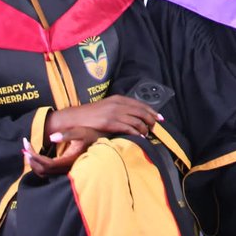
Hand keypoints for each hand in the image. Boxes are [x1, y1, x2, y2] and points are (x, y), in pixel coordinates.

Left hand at [22, 127, 98, 176]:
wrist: (101, 142)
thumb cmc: (91, 136)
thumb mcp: (81, 132)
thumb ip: (67, 134)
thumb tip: (52, 137)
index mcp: (69, 160)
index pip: (47, 163)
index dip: (35, 156)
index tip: (27, 145)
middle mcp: (66, 168)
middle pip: (42, 170)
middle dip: (31, 158)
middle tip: (25, 145)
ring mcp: (65, 169)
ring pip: (43, 172)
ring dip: (33, 162)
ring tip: (27, 150)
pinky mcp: (63, 168)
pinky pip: (46, 171)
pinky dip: (38, 164)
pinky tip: (35, 155)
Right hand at [45, 94, 159, 138]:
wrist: (76, 118)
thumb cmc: (92, 114)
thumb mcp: (108, 106)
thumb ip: (120, 108)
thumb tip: (135, 115)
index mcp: (119, 99)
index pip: (140, 104)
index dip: (152, 111)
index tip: (159, 118)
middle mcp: (118, 104)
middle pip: (141, 112)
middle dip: (151, 120)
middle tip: (155, 127)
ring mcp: (114, 113)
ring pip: (137, 120)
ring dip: (144, 128)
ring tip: (147, 134)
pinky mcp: (109, 122)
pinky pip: (128, 128)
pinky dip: (136, 133)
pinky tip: (139, 137)